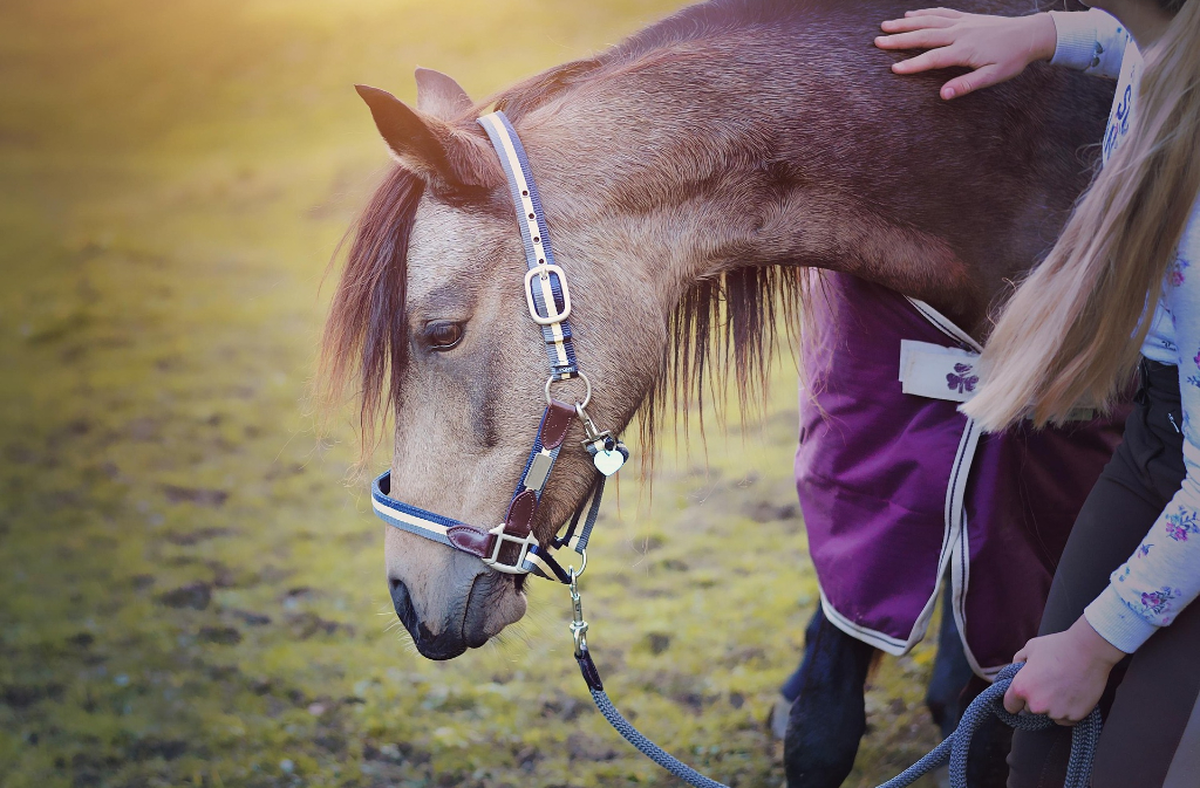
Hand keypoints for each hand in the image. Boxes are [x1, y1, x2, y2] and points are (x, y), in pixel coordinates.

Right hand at [875, 8, 1057, 99]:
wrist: (1030, 34)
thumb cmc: (1012, 59)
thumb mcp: (993, 77)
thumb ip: (966, 85)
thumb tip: (943, 95)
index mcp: (964, 50)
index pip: (932, 58)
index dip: (912, 64)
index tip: (893, 69)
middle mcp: (959, 33)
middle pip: (924, 35)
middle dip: (899, 39)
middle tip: (878, 41)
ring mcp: (961, 22)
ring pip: (928, 20)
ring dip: (905, 23)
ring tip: (886, 25)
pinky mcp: (965, 17)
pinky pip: (940, 12)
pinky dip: (924, 13)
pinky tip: (911, 15)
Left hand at [1003, 616, 1125, 724]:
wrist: (1090, 650)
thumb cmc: (1058, 646)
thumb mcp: (1029, 648)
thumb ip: (1017, 662)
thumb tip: (1014, 672)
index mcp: (1021, 688)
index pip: (1009, 706)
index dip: (1014, 700)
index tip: (1019, 698)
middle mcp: (1037, 705)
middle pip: (1030, 709)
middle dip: (1036, 699)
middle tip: (1048, 683)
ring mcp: (1056, 712)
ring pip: (1049, 714)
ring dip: (1052, 705)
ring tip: (1063, 685)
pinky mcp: (1075, 717)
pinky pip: (1066, 718)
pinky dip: (1068, 710)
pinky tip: (1072, 693)